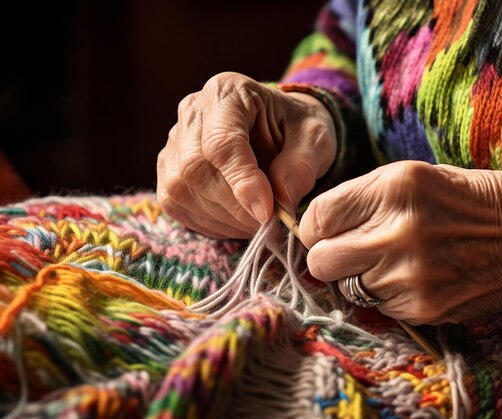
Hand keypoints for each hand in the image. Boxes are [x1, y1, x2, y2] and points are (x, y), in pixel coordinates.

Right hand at [157, 72, 336, 237]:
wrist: (281, 130)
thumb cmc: (296, 130)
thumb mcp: (315, 140)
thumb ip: (301, 167)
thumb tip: (282, 200)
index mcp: (227, 92)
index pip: (221, 142)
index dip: (243, 183)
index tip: (267, 212)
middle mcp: (192, 112)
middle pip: (194, 168)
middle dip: (234, 206)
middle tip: (269, 223)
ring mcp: (174, 141)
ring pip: (181, 190)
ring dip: (223, 219)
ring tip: (257, 221)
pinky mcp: (167, 169)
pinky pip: (177, 205)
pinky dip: (209, 223)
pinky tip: (237, 221)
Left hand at [299, 161, 501, 323]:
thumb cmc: (463, 201)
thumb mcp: (410, 178)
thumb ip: (358, 200)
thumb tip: (313, 230)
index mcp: (393, 189)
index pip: (316, 218)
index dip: (315, 227)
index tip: (327, 230)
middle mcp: (397, 233)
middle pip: (320, 261)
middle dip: (328, 257)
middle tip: (350, 251)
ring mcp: (410, 276)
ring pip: (347, 288)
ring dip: (362, 277)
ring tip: (397, 261)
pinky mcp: (422, 308)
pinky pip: (378, 307)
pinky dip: (388, 295)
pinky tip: (417, 277)